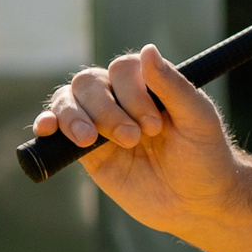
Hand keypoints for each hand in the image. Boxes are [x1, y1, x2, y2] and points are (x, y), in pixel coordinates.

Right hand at [32, 44, 242, 233]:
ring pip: (69, 100)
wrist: (197, 202)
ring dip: (74, 117)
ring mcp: (100, 122)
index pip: (123, 69)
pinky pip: (57, 129)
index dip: (132, 93)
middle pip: (90, 82)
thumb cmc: (204, 156)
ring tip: (90, 140)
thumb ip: (172, 86)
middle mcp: (121, 98)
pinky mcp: (87, 150)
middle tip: (134, 138)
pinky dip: (47, 123)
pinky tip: (46, 128)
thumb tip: (148, 49)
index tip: (155, 125)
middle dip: (107, 110)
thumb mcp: (198, 118)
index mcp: (149, 84)